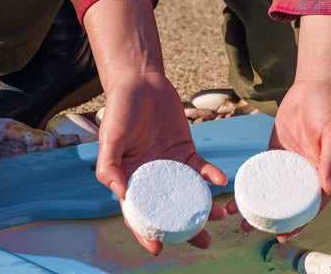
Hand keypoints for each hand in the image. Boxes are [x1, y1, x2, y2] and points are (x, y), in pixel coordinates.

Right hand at [95, 74, 228, 254]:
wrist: (141, 82)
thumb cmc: (119, 109)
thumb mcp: (109, 137)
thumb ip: (109, 165)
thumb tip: (120, 194)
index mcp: (130, 179)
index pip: (138, 213)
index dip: (146, 232)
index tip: (158, 248)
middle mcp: (152, 177)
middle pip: (169, 209)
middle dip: (185, 229)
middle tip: (203, 242)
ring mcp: (171, 165)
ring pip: (189, 194)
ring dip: (204, 208)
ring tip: (220, 218)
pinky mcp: (187, 151)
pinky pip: (201, 169)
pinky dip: (211, 176)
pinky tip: (221, 181)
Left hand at [225, 14, 330, 241]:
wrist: (314, 86)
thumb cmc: (329, 109)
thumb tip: (329, 188)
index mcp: (325, 175)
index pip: (311, 207)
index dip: (298, 223)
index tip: (282, 236)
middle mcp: (308, 174)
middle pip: (289, 203)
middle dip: (272, 219)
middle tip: (250, 227)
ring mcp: (291, 164)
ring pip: (274, 191)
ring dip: (259, 204)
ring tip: (239, 215)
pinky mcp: (277, 153)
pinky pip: (263, 171)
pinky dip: (253, 182)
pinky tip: (238, 190)